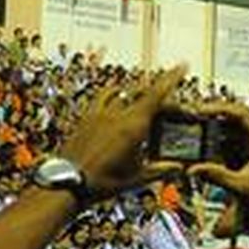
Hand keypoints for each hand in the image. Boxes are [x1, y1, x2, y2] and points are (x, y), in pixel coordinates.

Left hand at [53, 66, 187, 200]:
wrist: (67, 182)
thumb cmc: (100, 182)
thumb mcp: (135, 178)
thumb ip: (159, 170)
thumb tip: (177, 168)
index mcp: (133, 127)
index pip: (157, 95)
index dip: (171, 79)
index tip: (181, 66)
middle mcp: (117, 115)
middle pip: (144, 94)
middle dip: (160, 96)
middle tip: (169, 105)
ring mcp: (100, 113)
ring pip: (124, 93)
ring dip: (137, 93)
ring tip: (145, 99)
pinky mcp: (87, 117)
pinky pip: (103, 96)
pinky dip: (114, 93)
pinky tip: (116, 97)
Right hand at [187, 100, 248, 222]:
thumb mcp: (242, 189)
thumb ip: (217, 176)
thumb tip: (192, 169)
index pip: (242, 113)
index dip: (219, 108)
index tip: (200, 110)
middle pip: (235, 119)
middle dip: (213, 118)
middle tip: (192, 119)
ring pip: (231, 130)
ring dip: (213, 131)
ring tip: (193, 133)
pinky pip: (231, 143)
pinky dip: (217, 144)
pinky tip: (203, 149)